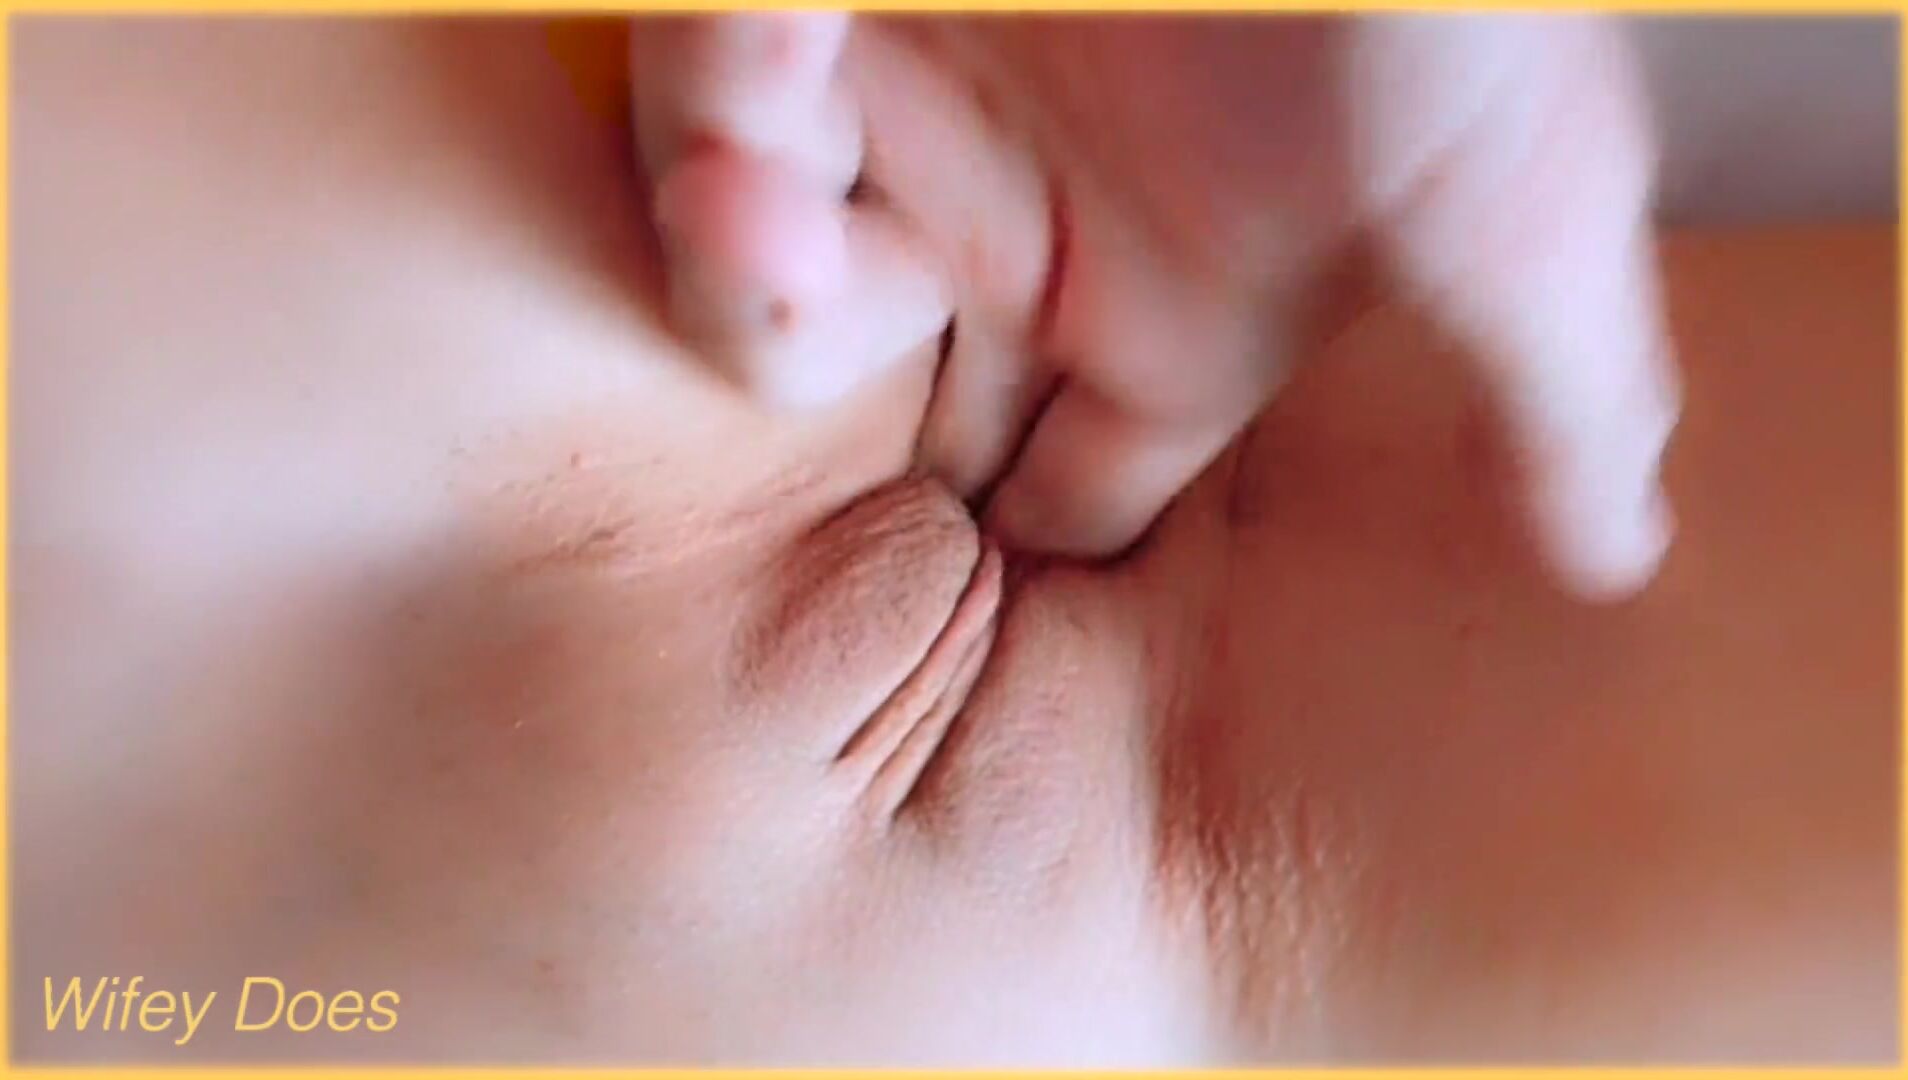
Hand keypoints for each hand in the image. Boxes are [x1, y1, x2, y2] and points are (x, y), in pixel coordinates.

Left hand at [628, 14, 1680, 597]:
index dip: (1006, 541)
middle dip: (799, 347)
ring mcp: (936, 107)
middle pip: (849, 365)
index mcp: (1165, 314)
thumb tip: (1623, 560)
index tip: (947, 580)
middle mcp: (1033, 227)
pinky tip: (766, 51)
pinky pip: (725, 62)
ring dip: (735, 229)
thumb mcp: (1523, 212)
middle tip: (798, 294)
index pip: (1056, 491)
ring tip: (746, 191)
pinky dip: (718, 71)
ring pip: (754, 234)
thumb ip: (1555, 396)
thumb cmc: (1445, 10)